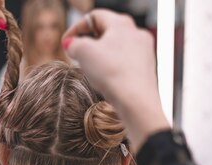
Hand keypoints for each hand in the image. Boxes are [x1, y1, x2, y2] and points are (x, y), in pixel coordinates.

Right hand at [62, 10, 169, 150]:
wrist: (136, 101)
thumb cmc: (113, 74)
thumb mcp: (84, 53)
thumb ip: (74, 44)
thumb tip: (72, 44)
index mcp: (122, 24)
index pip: (94, 16)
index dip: (76, 28)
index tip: (66, 42)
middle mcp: (136, 34)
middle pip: (107, 31)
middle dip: (89, 42)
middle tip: (77, 55)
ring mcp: (143, 51)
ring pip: (116, 47)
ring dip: (101, 55)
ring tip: (91, 69)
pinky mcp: (145, 68)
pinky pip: (124, 62)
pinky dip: (112, 67)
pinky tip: (106, 79)